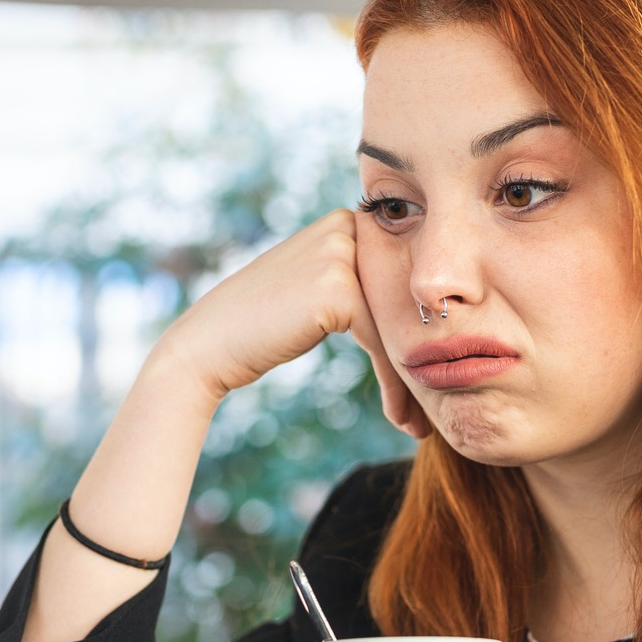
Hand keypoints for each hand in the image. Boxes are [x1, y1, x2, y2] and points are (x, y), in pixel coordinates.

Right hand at [152, 210, 428, 437]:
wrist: (208, 345)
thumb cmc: (262, 327)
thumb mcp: (315, 287)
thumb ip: (358, 278)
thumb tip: (421, 303)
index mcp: (345, 220)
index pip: (404, 276)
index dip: (422, 328)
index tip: (432, 373)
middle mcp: (346, 226)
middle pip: (406, 299)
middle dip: (423, 353)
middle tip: (433, 405)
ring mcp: (341, 255)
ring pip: (399, 324)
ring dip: (412, 377)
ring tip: (418, 421)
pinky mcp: (339, 290)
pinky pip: (383, 343)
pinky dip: (393, 384)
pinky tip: (399, 418)